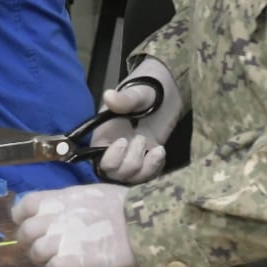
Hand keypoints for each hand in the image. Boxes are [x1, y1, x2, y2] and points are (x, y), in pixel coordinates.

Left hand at [11, 184, 135, 266]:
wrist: (142, 220)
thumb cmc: (121, 204)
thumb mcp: (88, 194)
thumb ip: (67, 202)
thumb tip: (56, 212)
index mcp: (59, 199)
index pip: (23, 206)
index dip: (21, 216)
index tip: (29, 221)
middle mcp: (56, 218)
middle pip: (24, 232)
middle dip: (30, 241)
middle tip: (45, 244)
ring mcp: (64, 240)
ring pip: (35, 253)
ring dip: (42, 258)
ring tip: (56, 257)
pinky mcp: (75, 260)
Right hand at [90, 59, 184, 183]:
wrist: (167, 92)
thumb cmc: (147, 89)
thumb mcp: (137, 92)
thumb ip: (124, 99)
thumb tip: (109, 96)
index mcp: (104, 134)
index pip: (99, 159)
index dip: (111, 158)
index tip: (124, 141)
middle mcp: (114, 149)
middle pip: (114, 174)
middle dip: (130, 164)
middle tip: (141, 139)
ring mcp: (131, 156)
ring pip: (131, 178)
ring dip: (145, 168)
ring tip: (155, 148)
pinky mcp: (147, 160)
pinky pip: (147, 175)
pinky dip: (155, 167)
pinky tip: (160, 151)